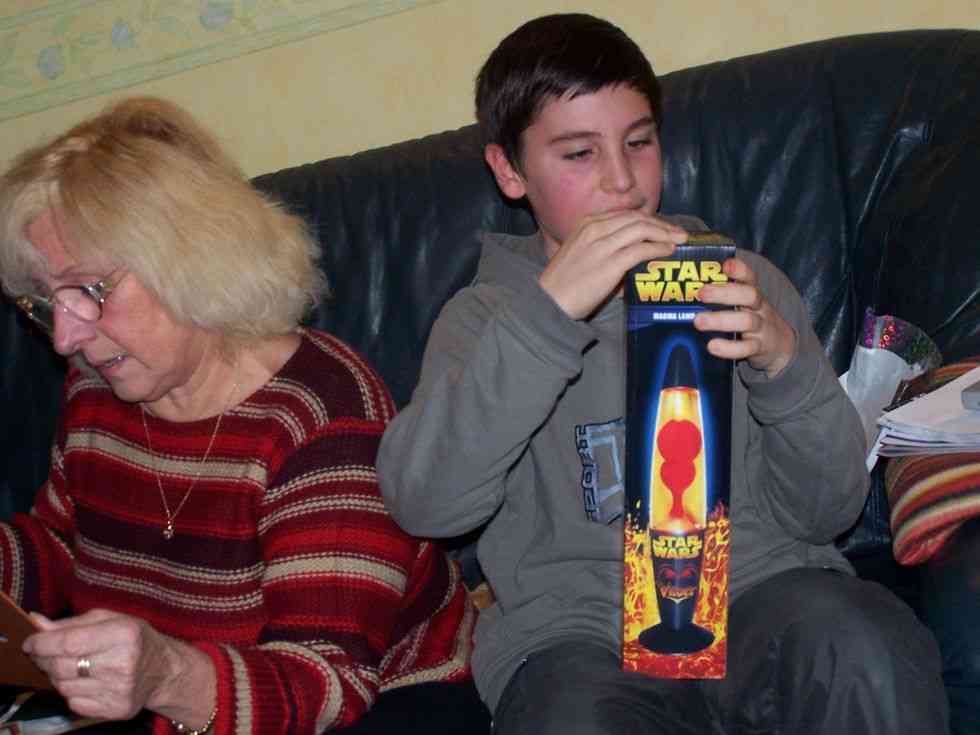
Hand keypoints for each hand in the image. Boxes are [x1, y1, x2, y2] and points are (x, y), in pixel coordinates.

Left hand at [23, 609, 210, 723]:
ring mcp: (119, 690)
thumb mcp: (111, 620)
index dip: (42, 644)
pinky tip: (85, 682)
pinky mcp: (116, 710)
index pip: (69, 642)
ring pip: (64, 687)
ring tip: (70, 667)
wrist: (165, 671)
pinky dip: (72, 692)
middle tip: (44, 654)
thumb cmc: (135, 639)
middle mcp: (123, 663)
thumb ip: (72, 623)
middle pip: (62, 666)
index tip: (30, 643)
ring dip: (59, 676)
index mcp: (124, 634)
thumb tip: (36, 623)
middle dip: (45, 660)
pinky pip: (74, 704)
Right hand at [539, 211, 687, 318]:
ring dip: (665, 234)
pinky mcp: (611, 263)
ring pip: (642, 229)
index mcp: (587, 224)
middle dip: (662, 224)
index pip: (626, 215)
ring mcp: (603, 244)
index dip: (649, 219)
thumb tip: (632, 259)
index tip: (663, 227)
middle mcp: (595, 228)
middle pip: (637, 218)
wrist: (549, 301)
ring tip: (679, 241)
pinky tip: (667, 252)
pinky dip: (658, 248)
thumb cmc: (563, 284)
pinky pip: (641, 249)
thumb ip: (604, 249)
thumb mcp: (580, 254)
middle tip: (679, 233)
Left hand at [693, 257, 795, 377]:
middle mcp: (759, 308)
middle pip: (749, 295)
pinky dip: (729, 348)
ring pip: (747, 321)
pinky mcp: (759, 348)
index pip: (750, 277)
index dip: (739, 270)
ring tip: (698, 321)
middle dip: (724, 293)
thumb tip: (683, 292)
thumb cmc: (750, 320)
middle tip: (701, 293)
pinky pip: (746, 348)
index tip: (725, 265)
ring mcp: (761, 328)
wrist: (780, 346)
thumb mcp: (741, 305)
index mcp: (752, 294)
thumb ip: (720, 297)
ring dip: (720, 320)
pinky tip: (712, 346)